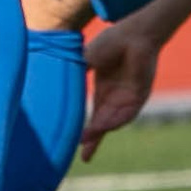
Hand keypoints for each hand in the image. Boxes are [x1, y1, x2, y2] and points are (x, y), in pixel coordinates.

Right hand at [80, 24, 159, 160]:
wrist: (133, 33)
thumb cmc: (111, 42)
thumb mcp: (86, 59)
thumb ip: (74, 72)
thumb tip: (51, 78)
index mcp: (104, 91)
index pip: (94, 117)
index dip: (87, 133)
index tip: (76, 145)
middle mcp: (116, 98)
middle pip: (103, 125)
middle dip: (94, 141)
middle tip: (84, 157)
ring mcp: (128, 98)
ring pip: (114, 121)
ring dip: (101, 130)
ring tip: (87, 139)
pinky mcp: (140, 95)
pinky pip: (127, 113)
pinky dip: (115, 120)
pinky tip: (103, 126)